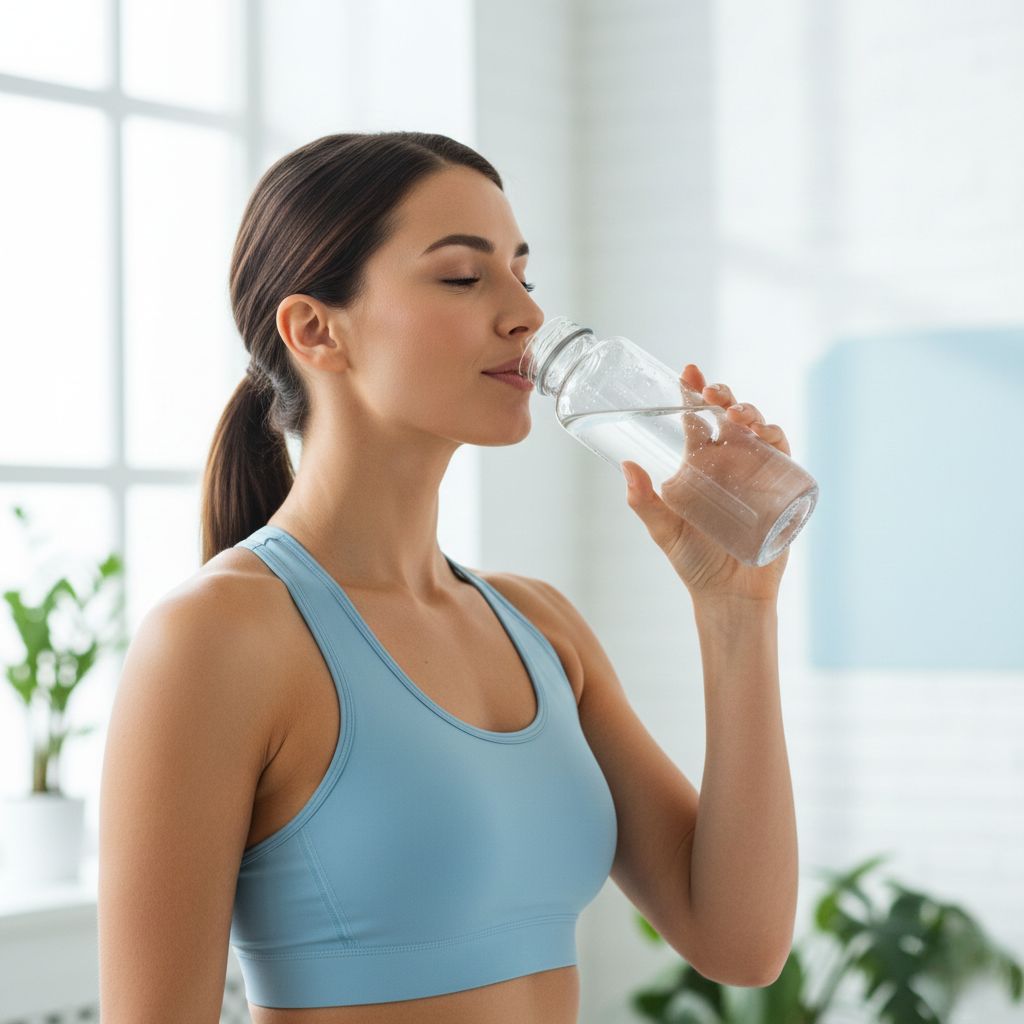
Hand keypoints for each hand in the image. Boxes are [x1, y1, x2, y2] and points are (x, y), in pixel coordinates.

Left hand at [621, 363, 791, 603]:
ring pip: (759, 431)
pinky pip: (785, 458)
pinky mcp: (781, 492)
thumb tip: (626, 468)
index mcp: (700, 464)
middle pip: (730, 417)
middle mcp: (730, 463)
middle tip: (712, 392)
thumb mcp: (663, 530)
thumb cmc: (693, 562)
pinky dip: (779, 441)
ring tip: (736, 415)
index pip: (697, 420)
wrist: (729, 596)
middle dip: (724, 396)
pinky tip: (768, 435)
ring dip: (751, 414)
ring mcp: (757, 475)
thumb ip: (644, 502)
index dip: (693, 392)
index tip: (687, 370)